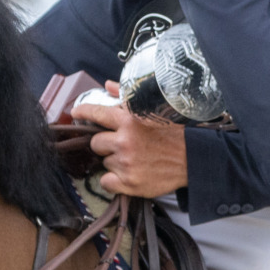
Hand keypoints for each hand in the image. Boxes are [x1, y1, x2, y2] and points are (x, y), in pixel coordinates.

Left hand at [72, 83, 187, 196]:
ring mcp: (126, 163)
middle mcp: (125, 141)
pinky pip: (106, 182)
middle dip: (106, 145)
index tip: (75, 113)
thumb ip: (126, 98)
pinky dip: (114, 181)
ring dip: (115, 162)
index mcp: (129, 120)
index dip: (83, 113)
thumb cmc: (174, 135)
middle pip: (96, 143)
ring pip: (104, 163)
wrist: (193, 161)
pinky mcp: (129, 183)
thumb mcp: (153, 112)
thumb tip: (107, 85)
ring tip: (135, 160)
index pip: (96, 113)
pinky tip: (129, 175)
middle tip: (123, 146)